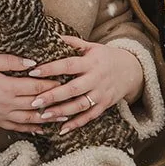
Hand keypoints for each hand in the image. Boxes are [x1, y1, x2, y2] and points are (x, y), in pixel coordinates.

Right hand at [0, 55, 61, 130]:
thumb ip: (12, 62)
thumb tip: (33, 63)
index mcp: (7, 87)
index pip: (37, 87)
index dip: (53, 84)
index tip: (66, 80)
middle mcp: (7, 104)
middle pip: (37, 104)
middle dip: (55, 101)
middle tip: (71, 98)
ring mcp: (2, 115)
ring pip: (30, 118)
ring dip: (48, 118)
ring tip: (64, 116)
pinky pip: (17, 127)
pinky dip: (31, 128)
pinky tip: (42, 129)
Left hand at [26, 37, 143, 132]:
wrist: (131, 70)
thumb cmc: (105, 57)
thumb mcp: (92, 47)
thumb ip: (72, 43)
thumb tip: (52, 36)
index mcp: (90, 62)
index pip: (68, 65)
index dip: (51, 69)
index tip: (33, 72)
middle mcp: (96, 79)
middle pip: (72, 89)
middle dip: (53, 96)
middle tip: (34, 101)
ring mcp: (101, 94)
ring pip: (79, 105)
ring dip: (61, 112)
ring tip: (44, 116)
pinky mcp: (104, 105)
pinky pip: (89, 117)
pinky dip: (76, 124)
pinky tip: (61, 130)